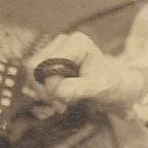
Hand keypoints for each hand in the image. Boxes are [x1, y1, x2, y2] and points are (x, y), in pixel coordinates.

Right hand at [21, 31, 146, 118]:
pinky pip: (35, 78)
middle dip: (45, 90)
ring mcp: (54, 50)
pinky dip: (43, 92)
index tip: (62, 101)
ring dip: (43, 93)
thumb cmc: (111, 84)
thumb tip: (59, 91)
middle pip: (35, 67)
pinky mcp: (49, 61)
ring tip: (62, 103)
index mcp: (76, 42)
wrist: (116, 86)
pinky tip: (57, 99)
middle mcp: (62, 41)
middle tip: (61, 105)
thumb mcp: (99, 87)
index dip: (50, 85)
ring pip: (32, 73)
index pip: (47, 64)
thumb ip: (79, 88)